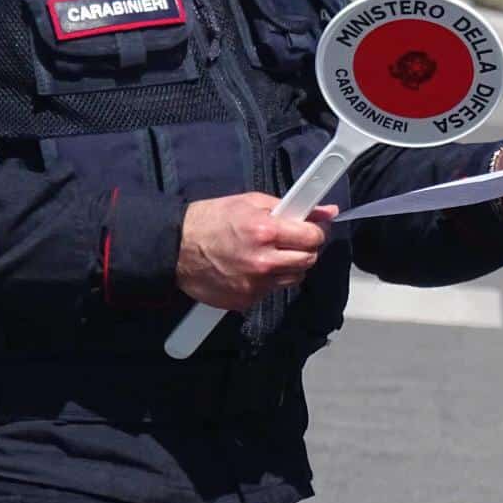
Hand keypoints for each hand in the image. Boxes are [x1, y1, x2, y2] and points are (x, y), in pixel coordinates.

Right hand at [176, 192, 337, 309]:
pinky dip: (268, 280)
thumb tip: (327, 211)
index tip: (313, 228)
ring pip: (293, 278)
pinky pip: (271, 291)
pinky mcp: (245, 301)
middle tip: (292, 240)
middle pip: (308, 260)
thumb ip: (291, 207)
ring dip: (289, 266)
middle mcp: (263, 262)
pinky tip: (251, 267)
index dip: (316, 231)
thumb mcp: (251, 202)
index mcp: (266, 232)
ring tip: (269, 253)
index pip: (313, 237)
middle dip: (305, 248)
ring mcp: (254, 285)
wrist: (175, 248)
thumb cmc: (212, 219)